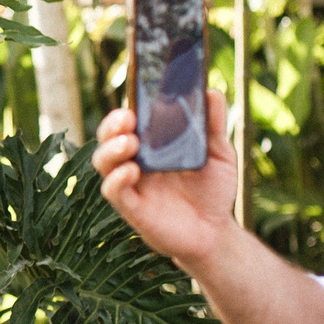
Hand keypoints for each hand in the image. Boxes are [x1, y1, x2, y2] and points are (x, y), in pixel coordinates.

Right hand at [92, 90, 237, 268]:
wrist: (216, 232)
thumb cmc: (213, 190)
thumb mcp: (219, 154)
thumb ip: (214, 125)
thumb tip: (212, 92)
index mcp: (151, 144)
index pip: (128, 121)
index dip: (125, 108)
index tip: (134, 99)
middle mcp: (135, 161)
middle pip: (108, 137)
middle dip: (112, 125)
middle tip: (128, 119)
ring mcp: (131, 184)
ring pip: (103, 162)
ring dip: (111, 149)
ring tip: (130, 143)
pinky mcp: (132, 208)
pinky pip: (113, 191)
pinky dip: (117, 179)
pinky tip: (132, 170)